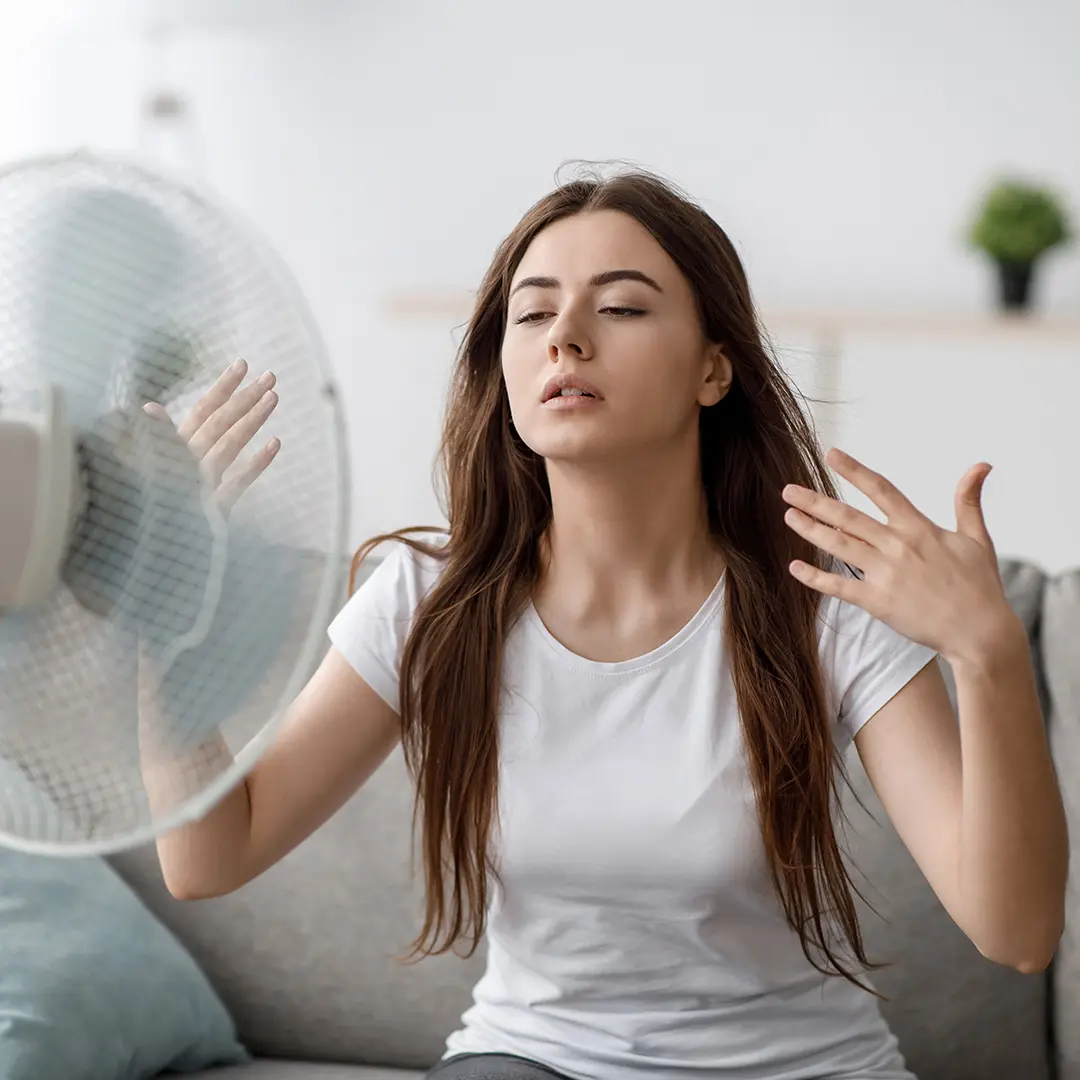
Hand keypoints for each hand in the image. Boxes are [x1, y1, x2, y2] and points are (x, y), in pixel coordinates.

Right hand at [142, 357, 280, 515]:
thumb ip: (154, 437)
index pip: (202, 411)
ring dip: (251, 420)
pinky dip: (257, 463)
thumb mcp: (147, 467)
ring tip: (274, 397)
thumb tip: (148, 406)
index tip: (242, 364)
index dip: (222, 387)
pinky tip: (276, 443)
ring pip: (229, 445)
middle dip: (245, 397)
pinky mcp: (212, 509)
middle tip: (270, 376)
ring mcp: (200, 484)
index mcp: (173, 449)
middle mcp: (186, 461)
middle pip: (220, 423)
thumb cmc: (153, 504)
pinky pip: (237, 483)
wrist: (149, 548)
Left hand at [780, 447, 1019, 668]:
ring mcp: (885, 574)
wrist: (980, 632)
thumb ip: (968, 501)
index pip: (881, 490)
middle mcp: (897, 546)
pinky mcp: (877, 602)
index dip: (854, 471)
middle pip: (848, 517)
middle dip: (814, 502)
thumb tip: (980, 465)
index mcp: (919, 528)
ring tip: (788, 516)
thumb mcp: (977, 538)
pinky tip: (795, 567)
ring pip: (839, 546)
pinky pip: (839, 586)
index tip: (831, 455)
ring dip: (810, 530)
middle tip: (787, 490)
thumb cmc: (980, 586)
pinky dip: (815, 577)